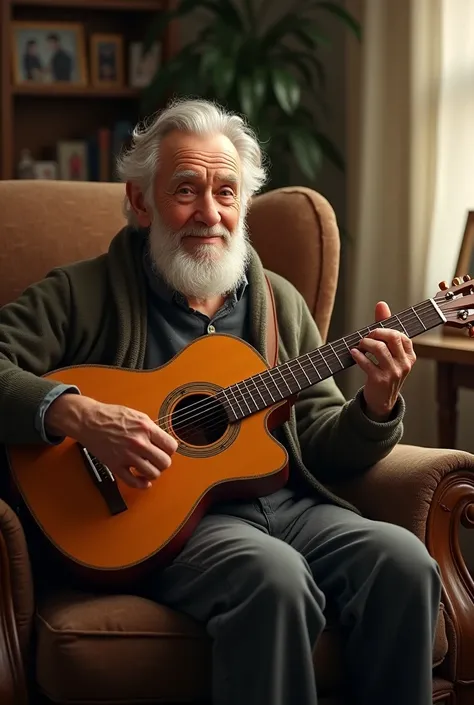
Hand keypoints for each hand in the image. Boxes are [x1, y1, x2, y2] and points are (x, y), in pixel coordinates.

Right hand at [45, 395, 177, 488]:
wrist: (89, 421)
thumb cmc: (111, 416)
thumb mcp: (137, 415)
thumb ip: (152, 429)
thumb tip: (164, 441)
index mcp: (146, 428)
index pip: (171, 446)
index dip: (169, 449)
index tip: (165, 450)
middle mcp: (138, 442)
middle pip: (164, 462)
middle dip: (163, 462)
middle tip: (157, 460)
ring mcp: (127, 455)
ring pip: (153, 474)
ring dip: (153, 473)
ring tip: (149, 468)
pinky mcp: (116, 465)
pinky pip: (134, 482)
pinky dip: (142, 485)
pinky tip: (143, 481)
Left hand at [350, 301, 415, 420]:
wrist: (382, 401)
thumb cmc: (384, 372)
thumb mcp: (389, 352)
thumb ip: (385, 328)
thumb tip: (381, 304)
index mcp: (409, 356)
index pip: (401, 334)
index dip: (386, 329)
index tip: (374, 331)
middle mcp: (404, 364)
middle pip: (392, 337)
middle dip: (376, 332)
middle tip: (366, 336)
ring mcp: (393, 373)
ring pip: (379, 348)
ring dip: (365, 343)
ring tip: (360, 345)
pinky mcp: (380, 380)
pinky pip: (367, 363)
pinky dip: (358, 355)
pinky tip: (353, 353)